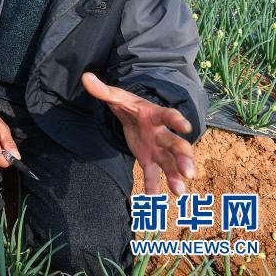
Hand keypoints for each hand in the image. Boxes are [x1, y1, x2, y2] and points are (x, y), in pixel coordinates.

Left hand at [82, 72, 194, 194]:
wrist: (131, 115)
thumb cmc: (127, 104)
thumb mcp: (114, 96)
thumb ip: (102, 90)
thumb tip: (86, 77)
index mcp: (154, 114)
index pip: (168, 116)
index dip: (177, 120)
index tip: (186, 127)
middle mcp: (161, 133)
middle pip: (176, 145)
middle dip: (184, 158)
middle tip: (189, 173)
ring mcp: (158, 148)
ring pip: (170, 163)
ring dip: (175, 177)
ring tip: (178, 192)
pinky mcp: (149, 159)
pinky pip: (153, 173)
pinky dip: (154, 186)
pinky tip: (153, 199)